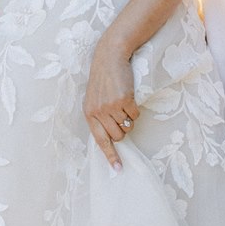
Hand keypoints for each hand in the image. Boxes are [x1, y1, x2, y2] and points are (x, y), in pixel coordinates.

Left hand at [84, 36, 137, 171]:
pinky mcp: (124, 100)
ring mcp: (111, 107)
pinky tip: (129, 97)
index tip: (118, 169)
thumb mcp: (94, 98)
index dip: (110, 155)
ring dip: (128, 119)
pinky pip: (135, 116)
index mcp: (89, 113)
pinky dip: (135, 110)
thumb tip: (110, 137)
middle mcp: (99, 112)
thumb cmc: (103, 78)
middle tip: (121, 115)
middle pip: (117, 137)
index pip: (99, 141)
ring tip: (123, 103)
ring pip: (127, 127)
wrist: (110, 57)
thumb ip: (98, 116)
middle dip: (122, 130)